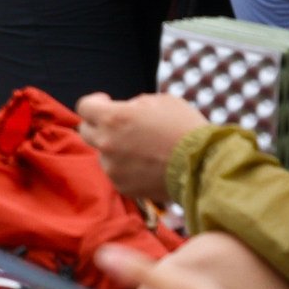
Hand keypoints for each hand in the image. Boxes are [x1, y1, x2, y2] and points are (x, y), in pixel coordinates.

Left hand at [76, 90, 208, 208]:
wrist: (205, 166)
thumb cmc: (185, 128)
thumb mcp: (160, 102)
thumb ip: (134, 105)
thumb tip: (126, 110)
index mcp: (114, 117)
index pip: (84, 107)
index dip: (95, 102)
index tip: (107, 102)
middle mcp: (107, 143)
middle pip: (85, 131)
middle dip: (99, 125)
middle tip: (119, 125)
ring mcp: (113, 167)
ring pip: (102, 153)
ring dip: (114, 148)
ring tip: (142, 148)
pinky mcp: (123, 186)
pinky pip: (116, 172)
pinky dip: (125, 167)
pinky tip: (147, 164)